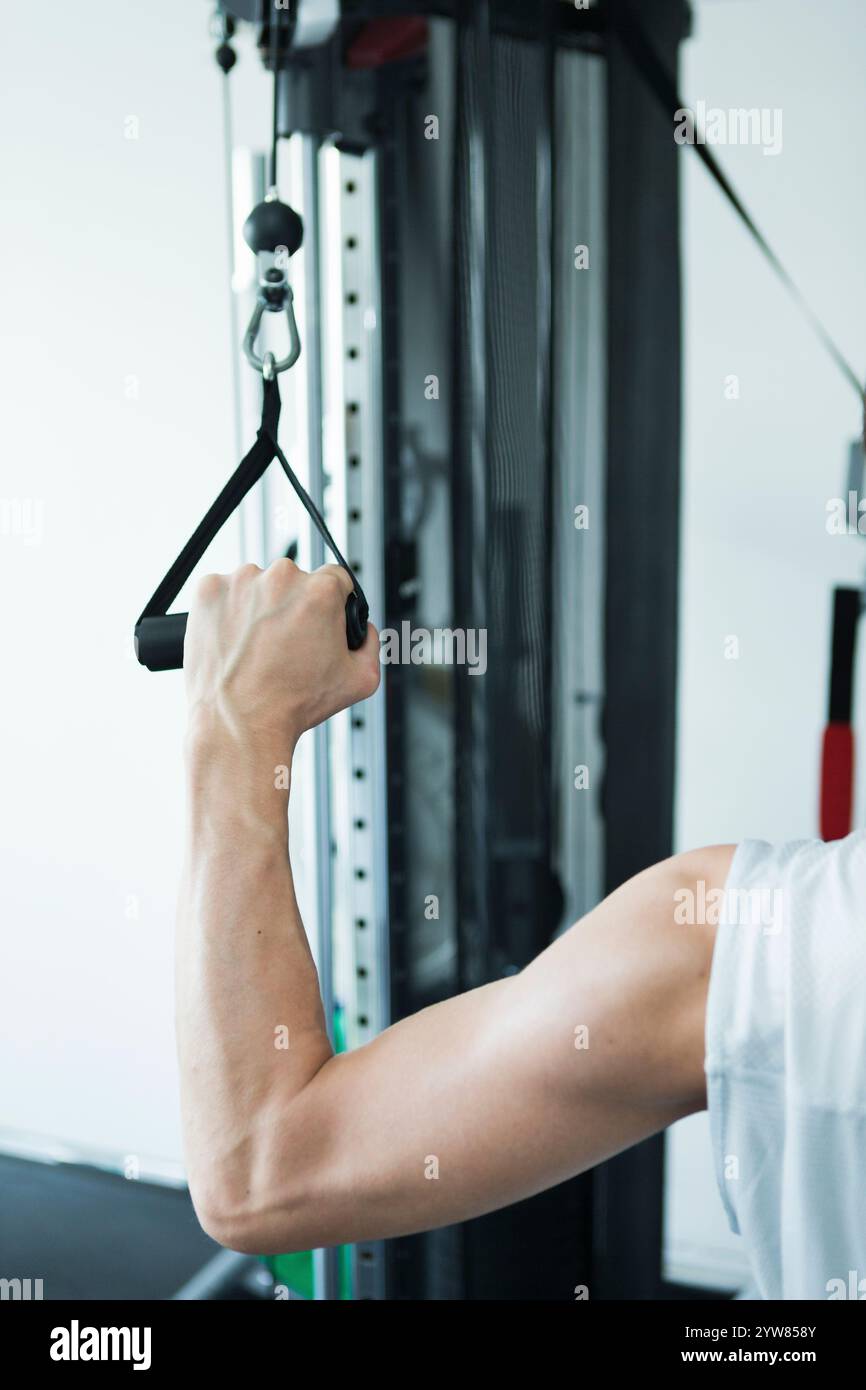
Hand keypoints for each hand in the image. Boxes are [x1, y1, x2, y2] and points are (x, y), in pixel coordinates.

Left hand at [183, 559, 379, 750]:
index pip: (335, 578)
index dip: (330, 603)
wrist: (238, 722)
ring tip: (257, 647)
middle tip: (286, 644)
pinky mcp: (208, 591)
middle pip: (294, 581)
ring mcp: (240, 581)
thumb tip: (362, 628)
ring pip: (257, 585)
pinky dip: (227, 611)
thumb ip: (372, 643)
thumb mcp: (360, 681)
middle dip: (293, 607)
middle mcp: (281, 577)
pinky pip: (223, 592)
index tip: (317, 621)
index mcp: (320, 591)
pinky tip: (236, 640)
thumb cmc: (293, 705)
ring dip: (259, 607)